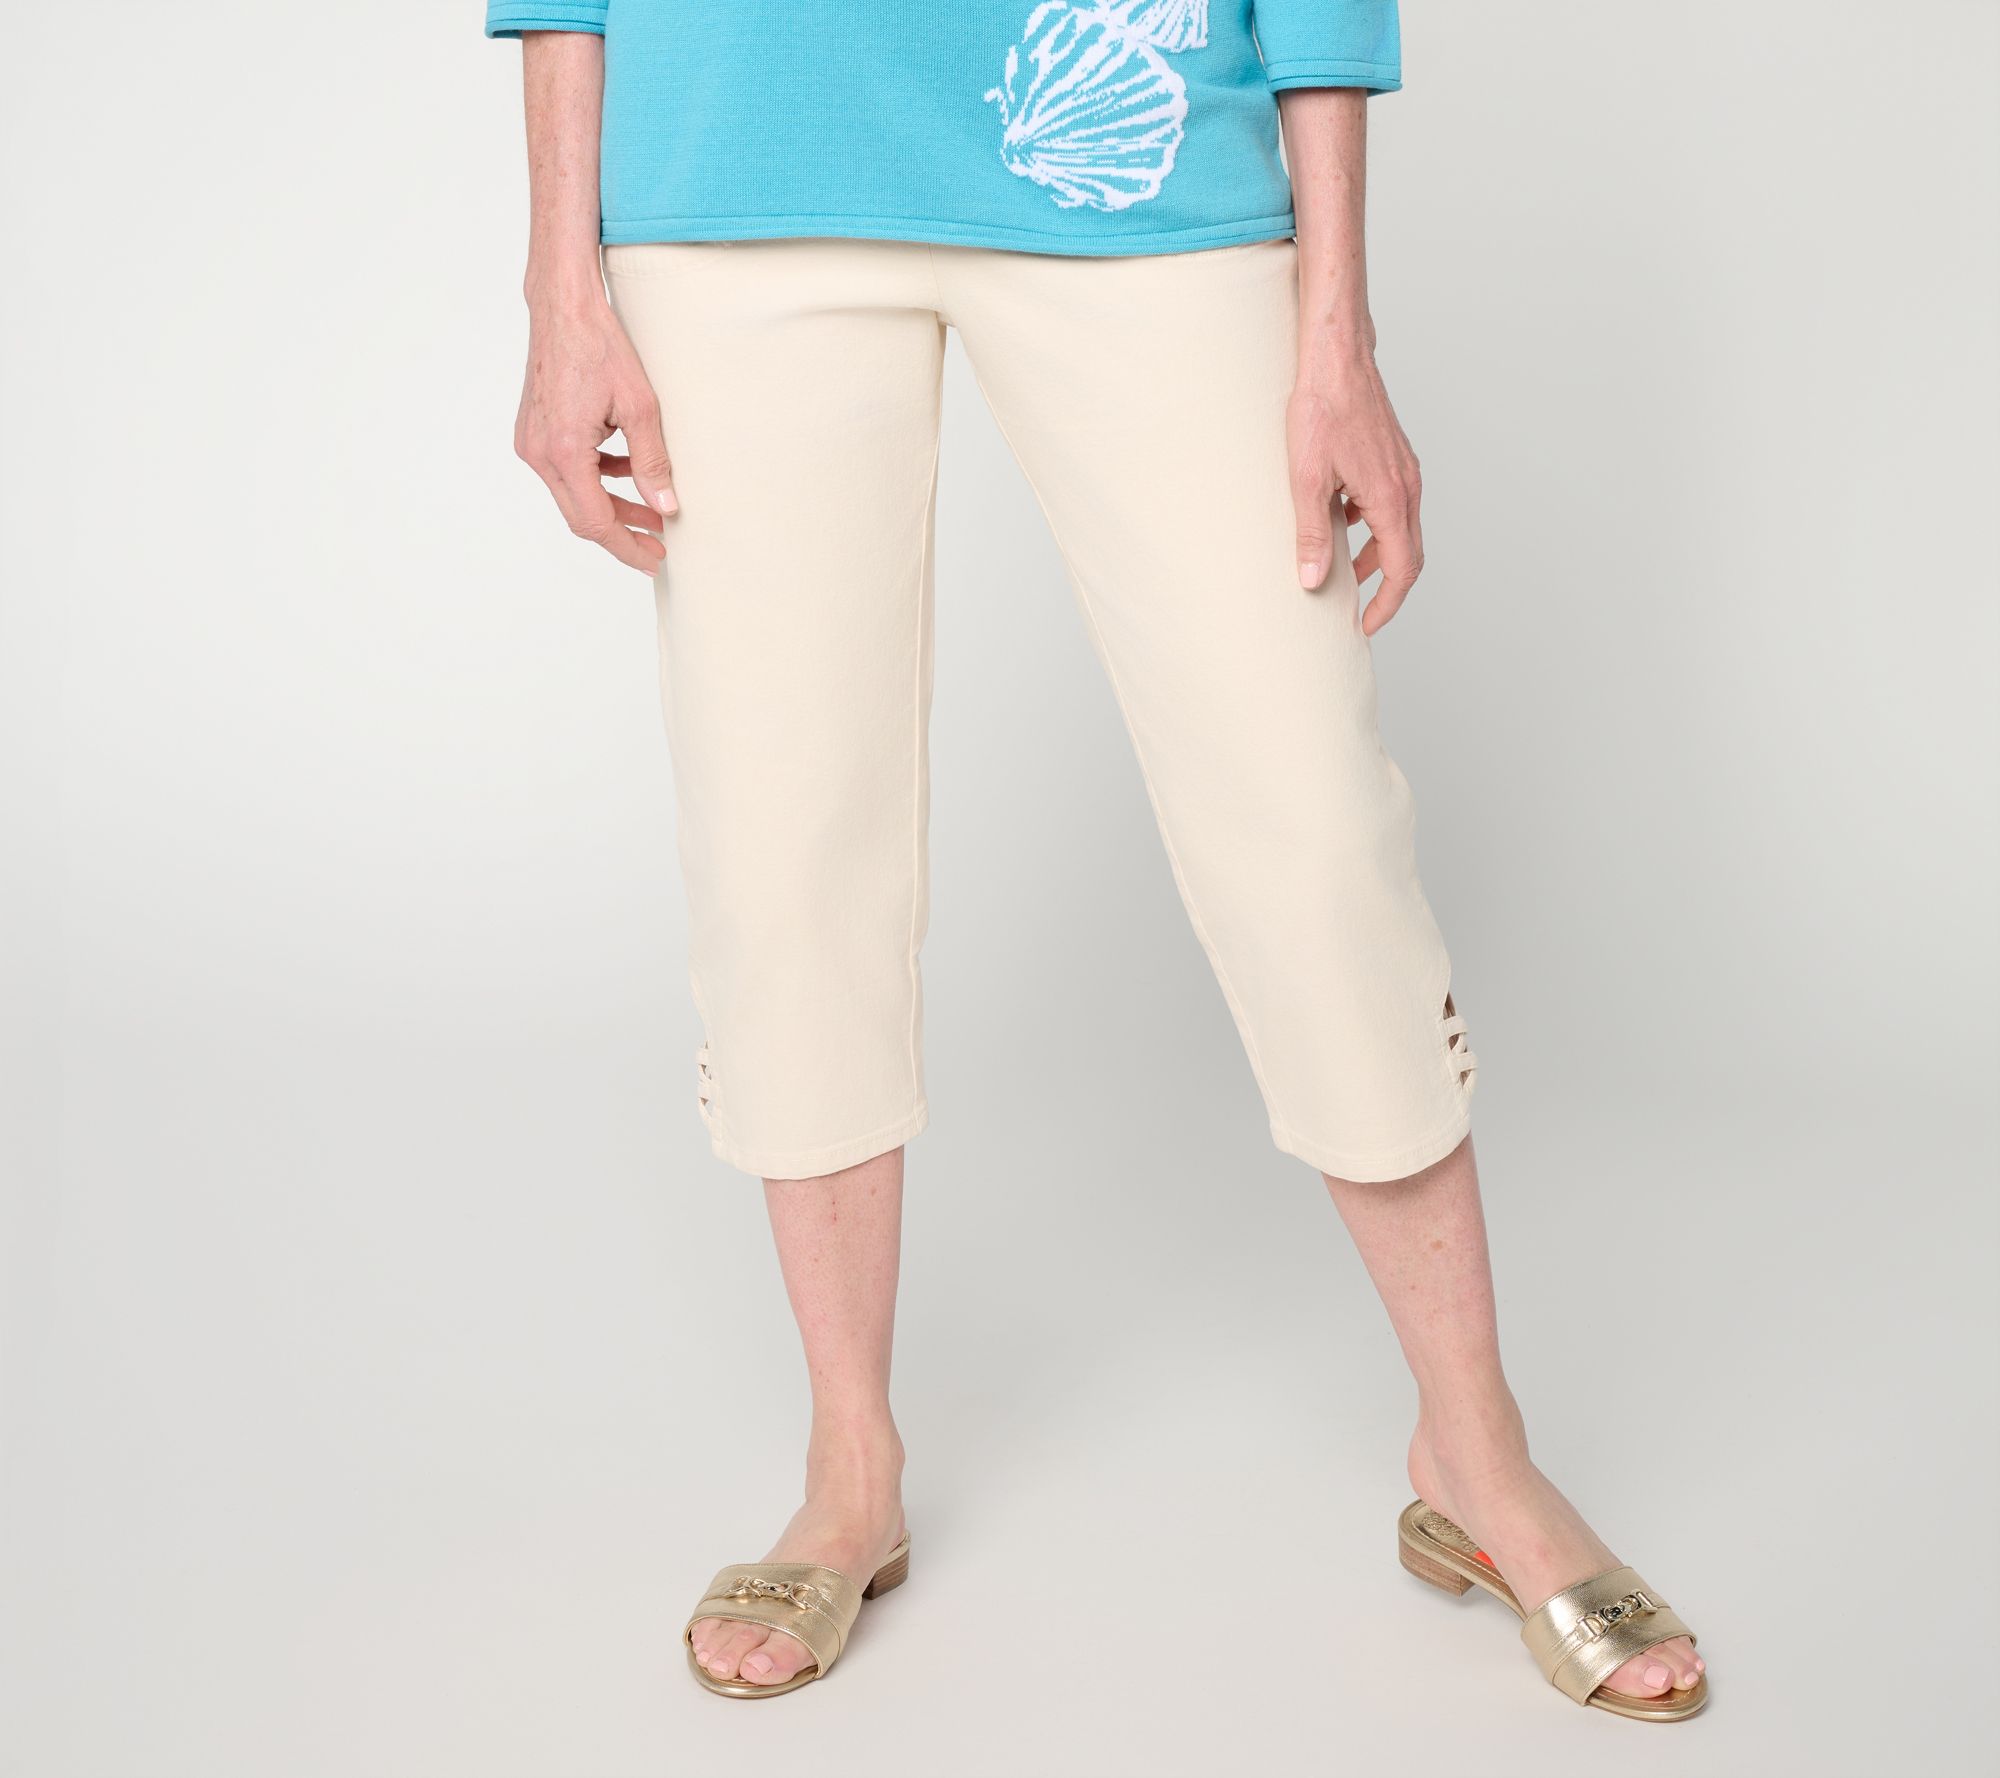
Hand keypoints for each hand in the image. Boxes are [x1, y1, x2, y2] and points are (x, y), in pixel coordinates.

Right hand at [514, 294, 674, 573]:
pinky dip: (597, 479)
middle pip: (582, 517)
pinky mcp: (534, 432)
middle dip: (622, 533)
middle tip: (658, 544)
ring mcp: (531, 443)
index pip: (596, 522)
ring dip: (612, 505)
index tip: (654, 560)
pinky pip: (567, 472)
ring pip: (574, 495)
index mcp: (564, 452)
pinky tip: (626, 472)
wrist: (562, 307)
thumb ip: (653, 463)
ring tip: (651, 511)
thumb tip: (666, 507)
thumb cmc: (599, 346)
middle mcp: (539, 454)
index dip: (627, 547)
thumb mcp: (640, 408)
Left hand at [1287, 363, 1423, 634]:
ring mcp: (1404, 469)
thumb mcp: (1306, 479)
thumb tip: (1313, 579)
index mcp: (1391, 498)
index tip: (1367, 626)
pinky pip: (1391, 504)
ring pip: (1400, 528)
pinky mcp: (1393, 456)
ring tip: (1345, 569)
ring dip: (1378, 554)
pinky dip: (1372, 524)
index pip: (1403, 569)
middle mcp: (1407, 486)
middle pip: (1409, 553)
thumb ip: (1311, 533)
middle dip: (1386, 587)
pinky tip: (1339, 519)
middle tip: (1360, 611)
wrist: (1336, 354)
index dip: (1387, 605)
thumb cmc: (1322, 406)